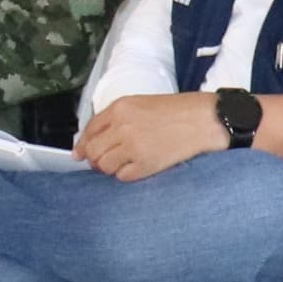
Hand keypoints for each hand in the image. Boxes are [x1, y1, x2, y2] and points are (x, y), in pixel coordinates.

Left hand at [78, 91, 231, 181]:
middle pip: (93, 151)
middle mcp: (122, 127)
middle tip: (104, 162)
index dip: (82, 144)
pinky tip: (136, 168)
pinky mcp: (145, 164)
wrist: (203, 120)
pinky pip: (122, 177)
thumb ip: (117, 119)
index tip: (79, 154)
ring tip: (123, 164)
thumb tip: (95, 138)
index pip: (89, 129)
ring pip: (104, 166)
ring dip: (109, 168)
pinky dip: (125, 175)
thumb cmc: (177, 110)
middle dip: (95, 158)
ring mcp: (133, 147)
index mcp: (120, 109)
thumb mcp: (141, 104)